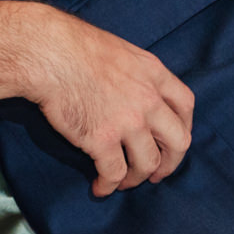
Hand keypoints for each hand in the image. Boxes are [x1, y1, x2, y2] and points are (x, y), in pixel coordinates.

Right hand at [0, 1, 193, 194]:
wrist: (47, 53)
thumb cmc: (73, 46)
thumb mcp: (118, 51)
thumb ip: (135, 74)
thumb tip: (132, 92)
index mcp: (153, 73)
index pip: (185, 105)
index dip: (183, 127)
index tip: (173, 140)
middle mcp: (148, 99)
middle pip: (177, 141)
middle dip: (170, 162)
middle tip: (157, 173)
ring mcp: (128, 122)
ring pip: (148, 163)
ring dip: (137, 178)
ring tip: (124, 181)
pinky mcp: (103, 140)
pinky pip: (114, 172)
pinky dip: (109, 185)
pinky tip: (100, 187)